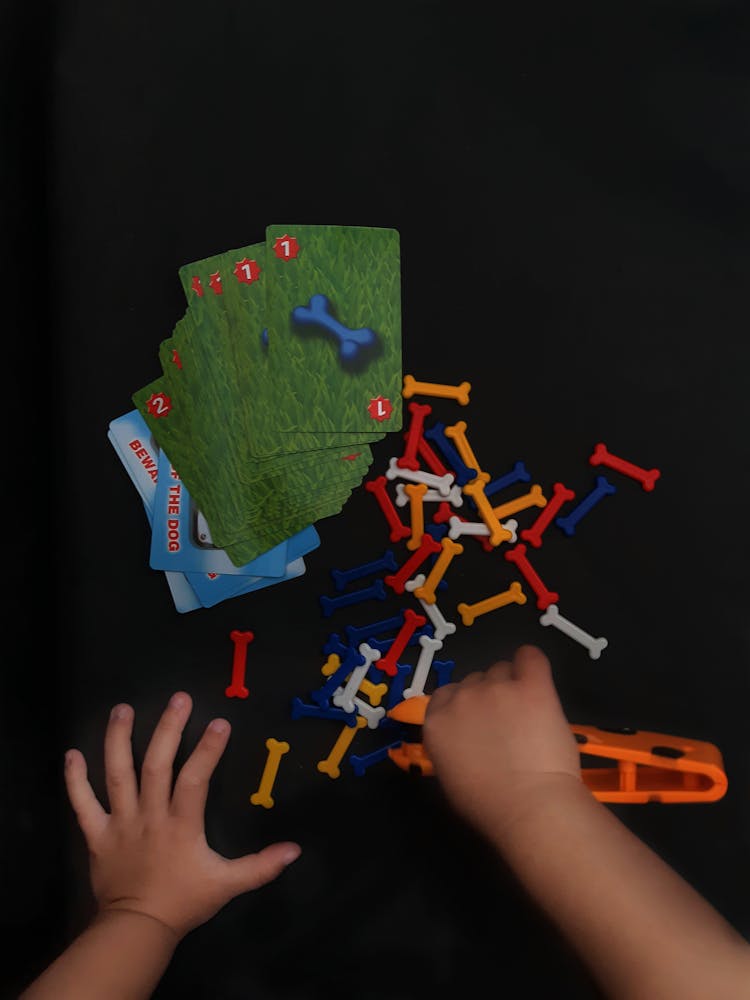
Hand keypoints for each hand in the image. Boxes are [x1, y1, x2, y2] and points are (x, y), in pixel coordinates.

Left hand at [64, 692, 300, 939]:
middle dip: (167, 730)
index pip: (194, 780)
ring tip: (122, 709)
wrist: (138, 930)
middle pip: (155, 766)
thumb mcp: (228, 885)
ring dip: (118, 741)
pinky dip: (75, 780)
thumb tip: (295, 849)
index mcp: (181, 825)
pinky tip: (71, 754)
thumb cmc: (184, 902)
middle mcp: (149, 816)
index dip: (207, 750)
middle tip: (178, 698)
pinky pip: (83, 805)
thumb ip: (261, 866)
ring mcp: (120, 823)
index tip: (219, 722)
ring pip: (117, 776)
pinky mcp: (97, 835)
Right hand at [422, 644, 581, 843]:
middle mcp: (462, 698)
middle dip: (488, 698)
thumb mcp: (450, 776)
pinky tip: (535, 677)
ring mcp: (496, 688)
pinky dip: (531, 663)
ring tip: (527, 714)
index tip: (479, 725)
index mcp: (437, 722)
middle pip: (475, 681)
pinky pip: (530, 657)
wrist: (530, 806)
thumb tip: (465, 737)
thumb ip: (449, 746)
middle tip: (506, 726)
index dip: (464, 708)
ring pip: (502, 670)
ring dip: (511, 685)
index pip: (446, 695)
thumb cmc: (489, 805)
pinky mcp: (531, 685)